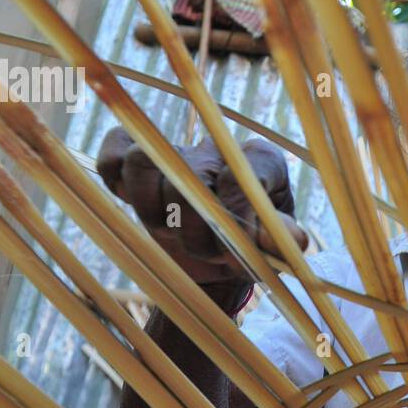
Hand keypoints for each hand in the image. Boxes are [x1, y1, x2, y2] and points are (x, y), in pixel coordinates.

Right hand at [96, 128, 306, 287]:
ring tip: (176, 237)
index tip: (237, 253)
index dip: (235, 217)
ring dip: (153, 211)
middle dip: (195, 225)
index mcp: (261, 161)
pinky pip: (112, 156)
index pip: (239, 174)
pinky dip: (114, 179)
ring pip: (141, 161)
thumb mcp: (274, 249)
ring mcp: (176, 154)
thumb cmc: (256, 250)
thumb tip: (294, 240)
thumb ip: (277, 240)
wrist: (225, 257)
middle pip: (186, 169)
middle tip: (209, 253)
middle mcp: (217, 150)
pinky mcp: (140, 163)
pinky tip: (133, 206)